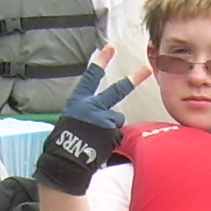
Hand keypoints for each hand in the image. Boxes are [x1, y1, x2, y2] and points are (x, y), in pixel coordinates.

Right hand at [36, 49, 150, 194]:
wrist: (65, 163)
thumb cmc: (62, 146)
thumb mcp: (69, 123)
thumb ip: (84, 115)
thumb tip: (94, 120)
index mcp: (78, 102)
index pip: (91, 77)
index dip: (101, 61)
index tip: (110, 48)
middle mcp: (92, 107)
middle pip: (118, 90)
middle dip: (134, 78)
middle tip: (148, 69)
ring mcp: (104, 120)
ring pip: (116, 121)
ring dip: (110, 129)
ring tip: (96, 141)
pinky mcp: (112, 134)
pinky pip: (116, 136)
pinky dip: (110, 142)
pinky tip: (98, 149)